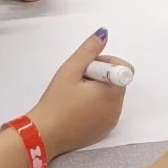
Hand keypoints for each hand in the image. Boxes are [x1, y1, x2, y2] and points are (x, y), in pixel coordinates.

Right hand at [27, 29, 128, 159]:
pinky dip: (96, 105)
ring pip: (111, 97)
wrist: (44, 134)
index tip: (86, 68)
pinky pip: (106, 111)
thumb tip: (104, 33)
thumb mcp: (70, 70)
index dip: (106, 64)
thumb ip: (88, 50)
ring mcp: (111, 122)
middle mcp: (117, 109)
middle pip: (117, 83)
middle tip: (77, 81)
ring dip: (97, 91)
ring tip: (75, 95)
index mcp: (112, 93)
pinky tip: (76, 108)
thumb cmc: (55, 102)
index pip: (124, 69)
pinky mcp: (104, 131)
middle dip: (100, 77)